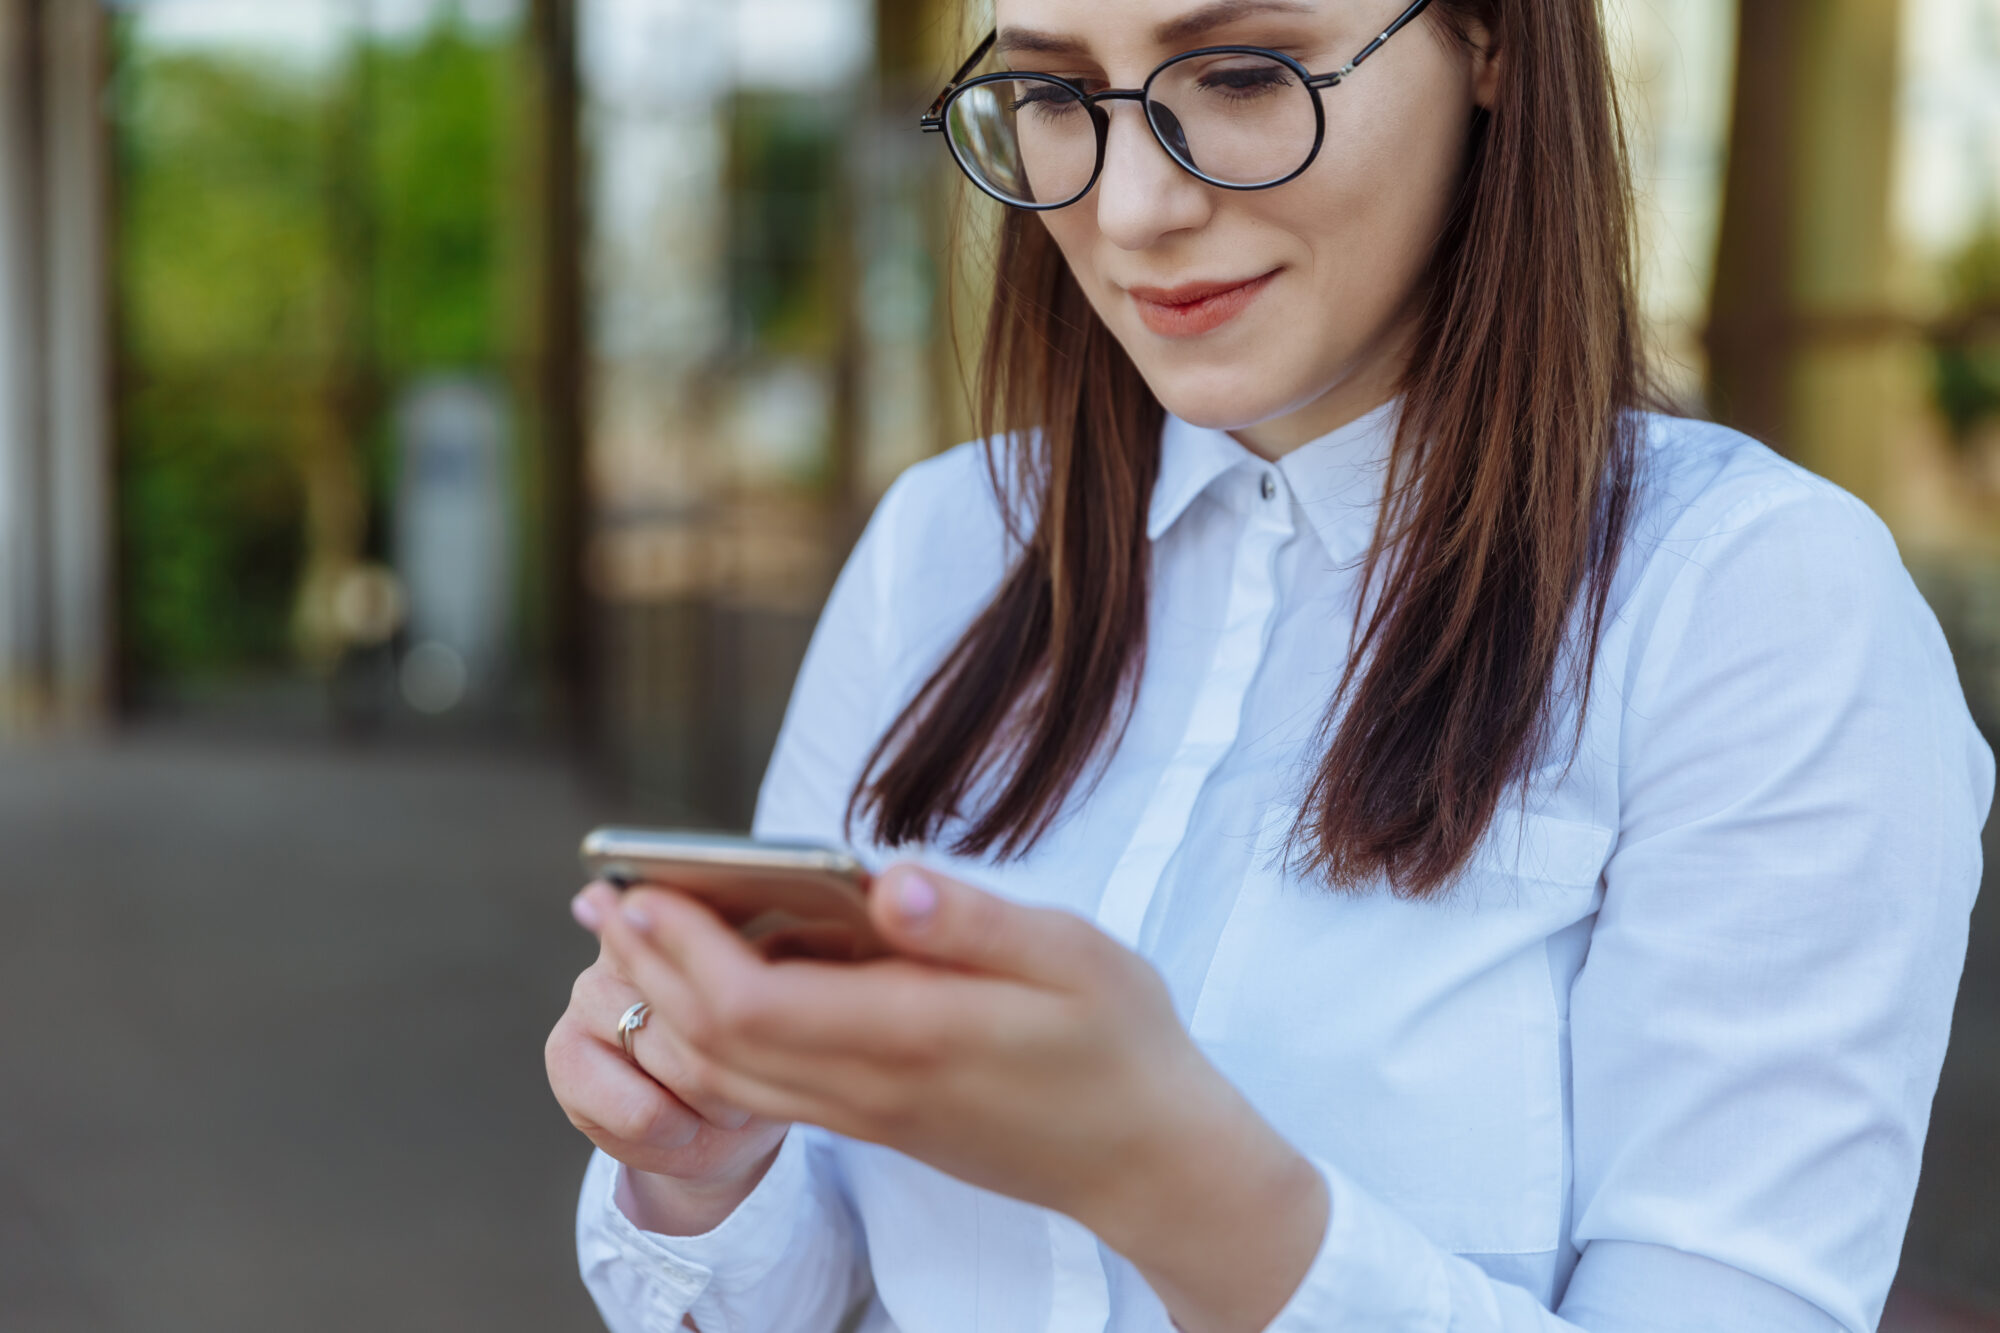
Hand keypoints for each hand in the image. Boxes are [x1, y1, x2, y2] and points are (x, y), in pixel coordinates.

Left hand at [584, 862, 1326, 1332]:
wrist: (1149, 1163)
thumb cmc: (1120, 1044)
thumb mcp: (1073, 958)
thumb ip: (972, 921)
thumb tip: (883, 879)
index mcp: (913, 1037)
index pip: (755, 1004)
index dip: (685, 947)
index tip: (644, 885)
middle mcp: (872, 1088)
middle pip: (718, 1040)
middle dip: (651, 969)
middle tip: (604, 896)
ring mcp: (868, 1115)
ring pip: (730, 1073)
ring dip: (669, 1006)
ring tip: (634, 936)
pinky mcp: (875, 1121)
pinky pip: (764, 1087)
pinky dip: (713, 1036)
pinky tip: (710, 985)